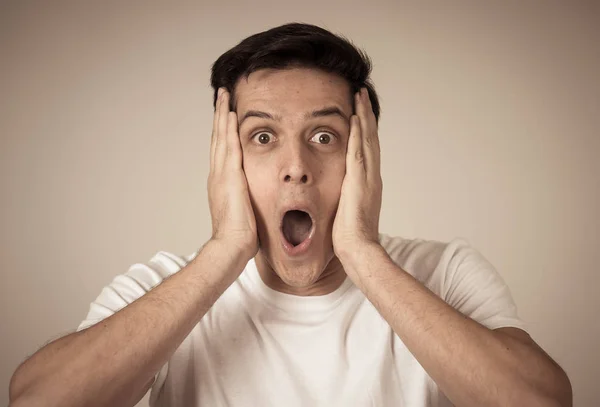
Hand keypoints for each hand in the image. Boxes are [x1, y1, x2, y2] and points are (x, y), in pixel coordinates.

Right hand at [208, 88, 257, 259]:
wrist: (231, 246)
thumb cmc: (239, 237)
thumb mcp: (244, 213)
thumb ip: (247, 201)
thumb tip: (255, 200)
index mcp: (222, 183)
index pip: (222, 150)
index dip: (223, 132)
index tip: (226, 115)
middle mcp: (218, 175)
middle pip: (218, 138)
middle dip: (220, 116)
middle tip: (222, 96)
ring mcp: (221, 175)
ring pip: (221, 138)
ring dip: (223, 116)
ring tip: (224, 97)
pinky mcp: (230, 177)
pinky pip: (229, 147)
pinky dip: (228, 130)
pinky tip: (231, 115)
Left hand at [332, 88, 382, 260]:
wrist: (358, 249)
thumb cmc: (350, 236)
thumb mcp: (348, 211)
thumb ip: (346, 198)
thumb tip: (339, 195)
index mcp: (368, 183)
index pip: (367, 150)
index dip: (364, 130)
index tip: (359, 113)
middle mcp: (372, 176)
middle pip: (370, 139)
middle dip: (366, 116)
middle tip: (361, 95)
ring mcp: (368, 177)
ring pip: (367, 140)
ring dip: (363, 117)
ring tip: (358, 97)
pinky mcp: (360, 181)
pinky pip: (359, 151)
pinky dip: (359, 134)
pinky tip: (355, 118)